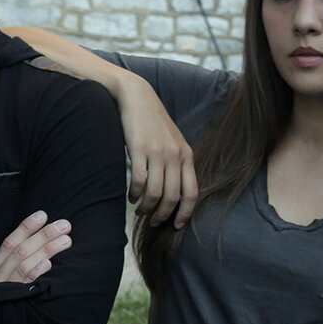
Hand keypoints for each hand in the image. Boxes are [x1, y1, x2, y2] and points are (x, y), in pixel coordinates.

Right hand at [0, 210, 71, 285]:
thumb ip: (8, 274)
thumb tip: (35, 256)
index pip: (9, 244)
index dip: (25, 228)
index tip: (42, 214)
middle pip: (20, 251)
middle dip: (43, 235)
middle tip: (65, 224)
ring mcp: (3, 292)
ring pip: (24, 265)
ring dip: (46, 250)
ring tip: (66, 241)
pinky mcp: (10, 305)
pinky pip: (23, 288)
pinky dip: (34, 274)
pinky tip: (48, 264)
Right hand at [116, 84, 195, 227]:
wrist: (137, 97)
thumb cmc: (154, 123)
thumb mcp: (173, 142)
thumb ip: (178, 163)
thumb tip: (176, 192)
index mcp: (187, 155)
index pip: (191, 192)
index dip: (185, 213)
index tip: (176, 226)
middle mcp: (175, 155)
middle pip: (173, 197)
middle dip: (163, 215)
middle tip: (153, 221)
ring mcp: (157, 152)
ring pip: (155, 193)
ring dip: (146, 207)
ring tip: (140, 209)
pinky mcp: (139, 149)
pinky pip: (139, 181)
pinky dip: (134, 194)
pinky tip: (131, 196)